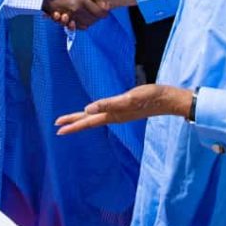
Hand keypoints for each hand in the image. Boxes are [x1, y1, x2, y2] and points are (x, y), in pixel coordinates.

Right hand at [41, 0, 107, 30]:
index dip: (49, 4)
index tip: (45, 10)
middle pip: (58, 9)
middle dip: (55, 14)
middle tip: (55, 16)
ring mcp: (77, 9)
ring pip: (64, 17)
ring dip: (62, 20)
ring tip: (64, 19)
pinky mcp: (82, 16)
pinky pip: (74, 22)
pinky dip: (71, 25)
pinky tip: (71, 24)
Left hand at [55, 84, 192, 134]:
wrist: (168, 100)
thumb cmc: (149, 98)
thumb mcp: (128, 99)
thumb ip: (107, 104)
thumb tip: (87, 109)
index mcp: (112, 115)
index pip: (87, 121)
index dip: (72, 124)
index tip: (57, 128)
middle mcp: (114, 117)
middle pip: (90, 121)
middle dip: (74, 123)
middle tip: (58, 126)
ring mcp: (120, 114)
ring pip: (96, 118)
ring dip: (83, 120)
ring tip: (73, 120)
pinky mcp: (126, 109)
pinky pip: (105, 113)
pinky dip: (96, 114)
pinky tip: (96, 112)